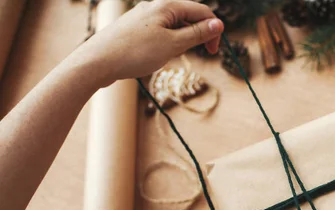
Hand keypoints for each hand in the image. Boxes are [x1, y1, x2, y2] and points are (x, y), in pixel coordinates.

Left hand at [70, 0, 223, 86]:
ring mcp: (145, 16)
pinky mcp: (136, 28)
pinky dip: (168, 43)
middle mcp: (155, 6)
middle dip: (197, 35)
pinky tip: (159, 56)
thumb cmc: (135, 53)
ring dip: (182, 41)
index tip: (213, 52)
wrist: (98, 61)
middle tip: (197, 56)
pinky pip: (162, 32)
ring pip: (175, 26)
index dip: (213, 31)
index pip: (202, 11)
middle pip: (188, 17)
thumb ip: (197, 34)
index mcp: (167, 5)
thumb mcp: (173, 45)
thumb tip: (217, 24)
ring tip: (171, 57)